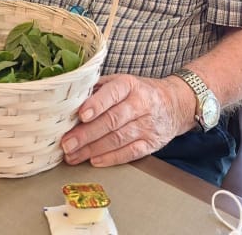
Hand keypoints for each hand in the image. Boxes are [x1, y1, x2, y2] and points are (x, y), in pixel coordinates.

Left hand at [61, 73, 192, 166]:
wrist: (174, 103)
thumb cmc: (139, 91)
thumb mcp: (121, 81)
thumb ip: (99, 88)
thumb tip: (72, 98)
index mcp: (129, 84)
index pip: (112, 93)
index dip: (96, 104)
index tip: (80, 115)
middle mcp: (141, 104)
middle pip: (112, 120)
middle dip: (87, 134)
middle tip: (67, 143)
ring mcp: (148, 125)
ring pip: (118, 139)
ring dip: (93, 149)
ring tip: (73, 155)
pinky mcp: (152, 143)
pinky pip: (130, 153)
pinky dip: (111, 158)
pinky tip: (94, 161)